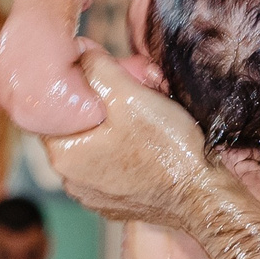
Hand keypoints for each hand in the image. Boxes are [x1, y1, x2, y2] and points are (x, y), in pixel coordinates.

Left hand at [43, 52, 239, 230]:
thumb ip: (97, 68)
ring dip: (115, 127)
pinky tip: (147, 144)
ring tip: (144, 117)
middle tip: (134, 91)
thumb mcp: (129, 95)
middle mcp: (71, 181)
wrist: (203, 196)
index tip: (109, 76)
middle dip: (103, 104)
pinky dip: (124, 152)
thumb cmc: (168, 149)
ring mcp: (92, 196)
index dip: (84, 84)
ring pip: (96, 145)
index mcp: (64, 156)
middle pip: (78, 126)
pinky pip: (111, 167)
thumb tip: (81, 54)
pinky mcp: (114, 204)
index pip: (56, 107)